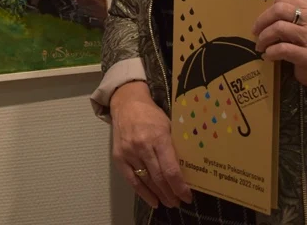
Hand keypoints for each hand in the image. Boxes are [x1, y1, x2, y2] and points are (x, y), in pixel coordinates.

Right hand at [110, 81, 192, 209]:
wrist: (127, 104)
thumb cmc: (151, 114)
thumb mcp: (168, 124)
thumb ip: (174, 144)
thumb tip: (187, 167)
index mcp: (158, 137)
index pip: (170, 168)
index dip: (179, 186)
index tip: (187, 196)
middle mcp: (143, 146)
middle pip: (159, 178)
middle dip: (171, 193)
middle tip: (179, 202)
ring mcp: (129, 153)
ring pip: (146, 181)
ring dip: (159, 195)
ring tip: (169, 202)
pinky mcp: (119, 157)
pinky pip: (132, 181)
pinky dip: (143, 193)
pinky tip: (153, 201)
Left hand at [251, 0, 306, 93]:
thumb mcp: (305, 20)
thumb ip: (291, 6)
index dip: (267, 6)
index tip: (260, 17)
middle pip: (279, 10)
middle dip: (262, 20)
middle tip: (255, 31)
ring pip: (279, 28)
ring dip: (264, 37)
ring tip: (260, 45)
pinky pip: (283, 49)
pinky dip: (271, 52)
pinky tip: (268, 55)